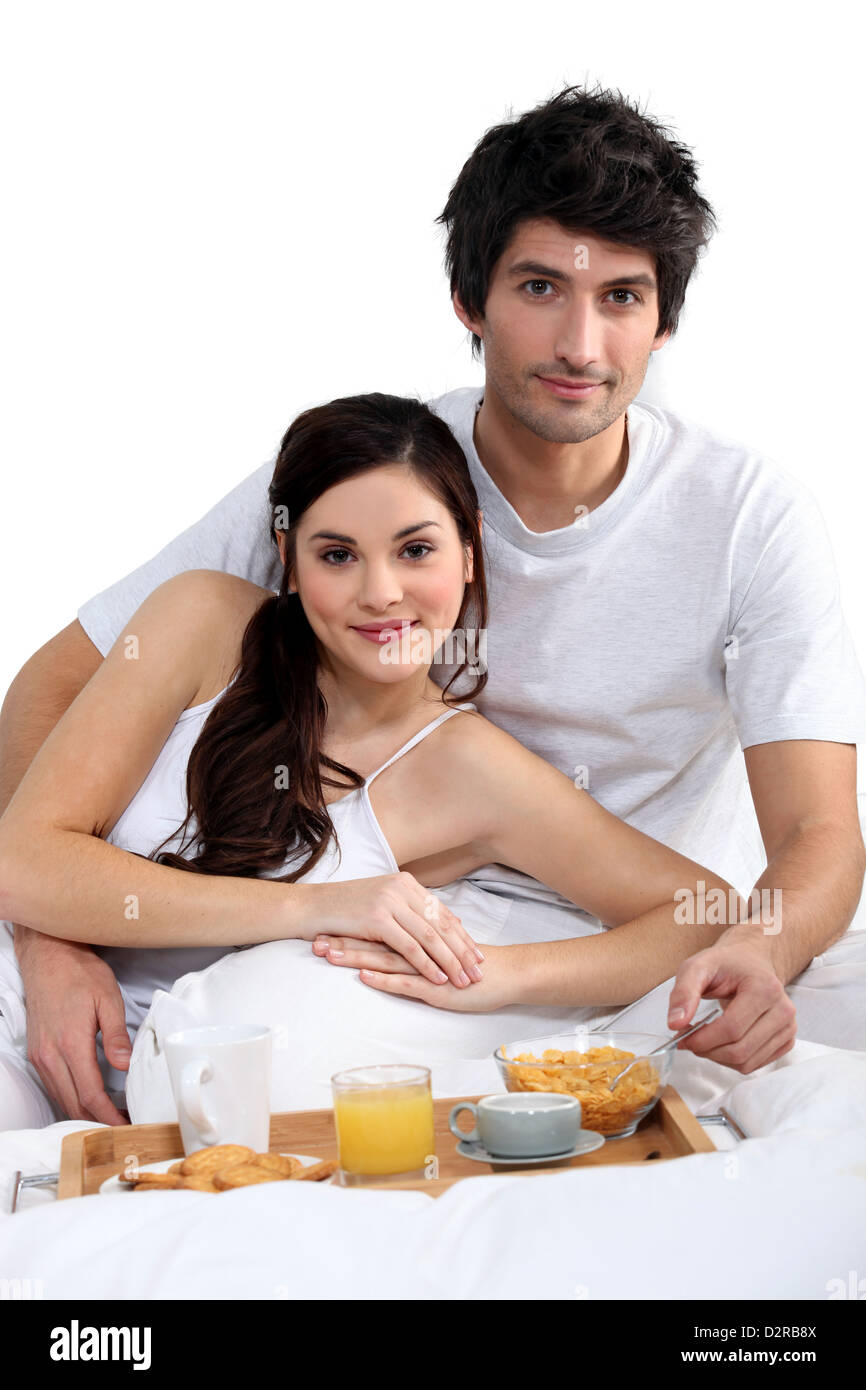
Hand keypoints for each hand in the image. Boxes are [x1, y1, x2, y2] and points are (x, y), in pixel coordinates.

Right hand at [16, 930, 131, 1123]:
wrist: (48, 956)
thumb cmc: (79, 973)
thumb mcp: (107, 999)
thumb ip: (116, 1036)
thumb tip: (125, 1066)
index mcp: (71, 1044)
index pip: (90, 1094)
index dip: (109, 1116)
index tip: (125, 1126)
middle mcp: (50, 1055)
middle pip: (73, 1103)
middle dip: (97, 1122)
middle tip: (122, 1129)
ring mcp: (40, 1055)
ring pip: (61, 1098)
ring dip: (83, 1113)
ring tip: (109, 1119)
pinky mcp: (37, 1052)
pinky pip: (53, 1085)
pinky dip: (71, 1098)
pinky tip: (87, 1100)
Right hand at [305, 872, 484, 987]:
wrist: (310, 906)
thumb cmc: (343, 909)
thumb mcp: (381, 902)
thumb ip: (407, 910)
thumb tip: (436, 923)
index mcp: (406, 883)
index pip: (443, 913)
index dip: (462, 936)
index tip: (478, 955)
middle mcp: (402, 889)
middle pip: (442, 925)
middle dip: (463, 950)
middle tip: (480, 971)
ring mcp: (390, 902)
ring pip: (430, 937)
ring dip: (450, 961)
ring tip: (464, 980)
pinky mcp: (378, 919)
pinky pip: (410, 946)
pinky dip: (427, 964)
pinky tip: (438, 979)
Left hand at [312, 937, 516, 1011]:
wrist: (504, 975)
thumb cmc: (469, 966)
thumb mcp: (436, 955)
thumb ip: (415, 948)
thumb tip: (389, 945)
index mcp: (416, 938)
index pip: (377, 931)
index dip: (350, 930)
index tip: (322, 929)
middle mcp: (418, 948)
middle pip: (374, 942)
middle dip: (343, 941)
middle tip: (314, 939)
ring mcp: (426, 967)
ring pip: (385, 958)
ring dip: (355, 956)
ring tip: (328, 954)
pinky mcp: (436, 987)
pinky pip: (407, 981)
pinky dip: (384, 978)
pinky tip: (365, 975)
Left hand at [666, 929, 796, 1072]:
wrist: (750, 962)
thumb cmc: (725, 964)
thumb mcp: (697, 967)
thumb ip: (683, 993)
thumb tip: (675, 1024)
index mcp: (764, 988)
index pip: (732, 1029)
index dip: (702, 1039)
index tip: (682, 1037)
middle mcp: (783, 1010)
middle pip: (740, 1050)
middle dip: (707, 1051)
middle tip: (689, 1040)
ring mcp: (788, 1027)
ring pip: (746, 1063)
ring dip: (718, 1058)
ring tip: (705, 1039)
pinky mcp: (786, 1041)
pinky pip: (754, 1065)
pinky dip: (732, 1061)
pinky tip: (722, 1043)